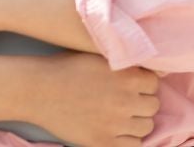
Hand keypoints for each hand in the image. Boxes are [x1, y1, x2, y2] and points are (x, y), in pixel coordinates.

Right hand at [33, 52, 159, 146]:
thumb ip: (125, 63)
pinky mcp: (102, 141)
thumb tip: (148, 70)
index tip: (132, 86)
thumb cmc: (67, 68)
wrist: (38, 90)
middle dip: (142, 103)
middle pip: (153, 106)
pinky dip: (129, 140)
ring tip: (122, 117)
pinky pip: (133, 146)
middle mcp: (125, 100)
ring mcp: (115, 123)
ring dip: (137, 121)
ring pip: (146, 126)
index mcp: (127, 76)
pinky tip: (117, 132)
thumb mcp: (100, 56)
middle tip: (126, 102)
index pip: (154, 84)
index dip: (144, 85)